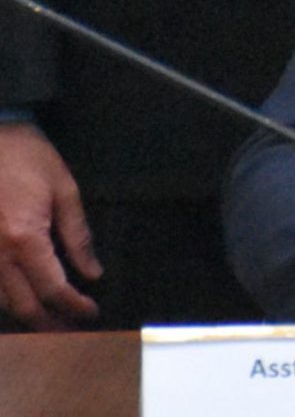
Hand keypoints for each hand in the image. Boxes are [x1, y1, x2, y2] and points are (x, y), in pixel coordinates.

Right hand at [0, 123, 97, 327]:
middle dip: (48, 323)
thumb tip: (92, 272)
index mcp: (25, 238)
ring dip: (24, 314)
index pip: (53, 288)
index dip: (73, 306)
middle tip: (70, 330)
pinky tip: (18, 298)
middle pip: (22, 305)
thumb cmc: (26, 157)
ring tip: (49, 319)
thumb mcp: (64, 189)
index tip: (90, 312)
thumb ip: (78, 235)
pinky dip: (3, 297)